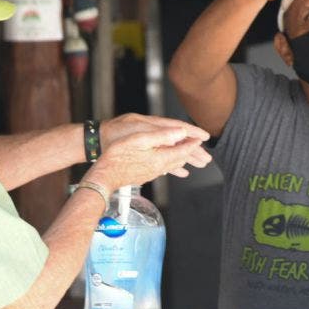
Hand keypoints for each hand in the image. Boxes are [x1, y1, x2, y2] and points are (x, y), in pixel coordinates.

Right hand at [84, 122, 210, 191]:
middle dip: (193, 154)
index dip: (193, 142)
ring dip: (185, 160)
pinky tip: (174, 168)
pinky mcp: (145, 175)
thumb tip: (180, 132)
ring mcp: (152, 172)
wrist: (104, 177)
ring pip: (174, 164)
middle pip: (182, 159)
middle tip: (204, 151)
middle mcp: (159, 167)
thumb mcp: (139, 140)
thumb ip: (161, 136)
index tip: (202, 138)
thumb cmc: (116, 157)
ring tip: (194, 159)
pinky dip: (173, 166)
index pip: (183, 149)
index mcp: (160, 157)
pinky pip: (165, 169)